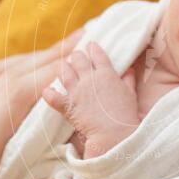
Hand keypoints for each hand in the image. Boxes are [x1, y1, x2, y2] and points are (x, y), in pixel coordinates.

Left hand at [0, 29, 84, 178]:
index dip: (57, 75)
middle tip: (102, 38)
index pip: (18, 98)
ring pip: (0, 71)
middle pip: (15, 75)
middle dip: (59, 54)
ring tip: (79, 43)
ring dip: (41, 54)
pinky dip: (18, 64)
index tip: (95, 63)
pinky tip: (36, 63)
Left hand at [42, 41, 139, 157]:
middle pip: (78, 59)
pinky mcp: (68, 106)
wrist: (114, 134)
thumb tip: (130, 70)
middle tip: (75, 56)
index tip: (90, 44)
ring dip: (63, 68)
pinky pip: (52, 97)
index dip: (92, 47)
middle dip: (76, 56)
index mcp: (106, 74)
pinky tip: (47, 91)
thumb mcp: (131, 94)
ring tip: (63, 66)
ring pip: (64, 72)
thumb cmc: (126, 115)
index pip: (97, 54)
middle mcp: (89, 79)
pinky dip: (48, 93)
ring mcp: (77, 91)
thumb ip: (129, 80)